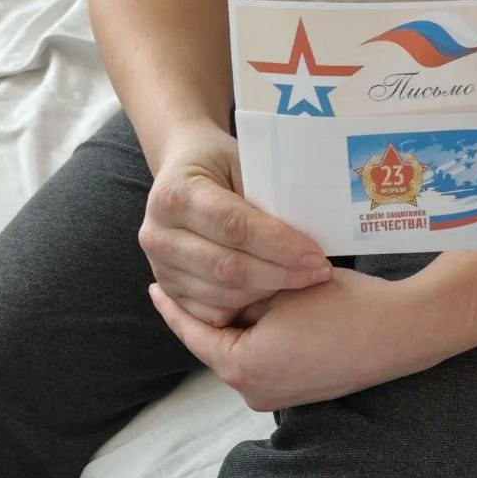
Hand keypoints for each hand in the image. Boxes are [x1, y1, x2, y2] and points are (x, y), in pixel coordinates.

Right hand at [139, 121, 331, 325]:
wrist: (182, 173)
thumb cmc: (220, 165)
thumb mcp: (242, 164)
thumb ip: (265, 197)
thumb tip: (308, 231)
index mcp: (175, 195)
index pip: (234, 226)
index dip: (279, 244)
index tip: (315, 254)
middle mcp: (158, 234)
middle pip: (228, 267)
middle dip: (281, 274)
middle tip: (318, 273)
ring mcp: (159, 266)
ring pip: (223, 294)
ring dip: (269, 292)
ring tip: (302, 281)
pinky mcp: (169, 289)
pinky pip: (212, 312)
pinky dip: (247, 308)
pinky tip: (273, 294)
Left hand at [148, 268, 443, 410]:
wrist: (400, 332)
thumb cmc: (343, 306)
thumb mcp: (279, 286)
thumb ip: (239, 289)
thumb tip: (218, 289)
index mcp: (241, 366)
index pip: (192, 331)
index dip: (173, 305)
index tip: (155, 287)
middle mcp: (254, 391)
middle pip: (216, 344)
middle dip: (208, 313)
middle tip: (190, 281)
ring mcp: (278, 397)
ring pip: (242, 352)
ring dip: (238, 325)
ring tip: (230, 292)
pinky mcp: (301, 393)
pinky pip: (266, 362)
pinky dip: (260, 339)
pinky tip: (267, 312)